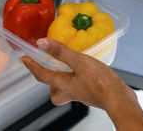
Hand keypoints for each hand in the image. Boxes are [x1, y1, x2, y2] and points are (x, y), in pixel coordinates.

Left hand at [21, 38, 142, 129]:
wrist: (118, 98)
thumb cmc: (100, 83)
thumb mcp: (78, 62)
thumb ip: (60, 52)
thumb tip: (42, 44)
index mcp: (64, 84)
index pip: (42, 75)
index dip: (32, 66)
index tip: (24, 59)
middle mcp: (70, 92)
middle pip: (53, 90)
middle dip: (49, 80)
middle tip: (49, 68)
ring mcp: (81, 94)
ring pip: (66, 90)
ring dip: (64, 80)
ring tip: (69, 68)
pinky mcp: (92, 93)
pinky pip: (79, 86)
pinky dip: (79, 78)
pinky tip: (87, 71)